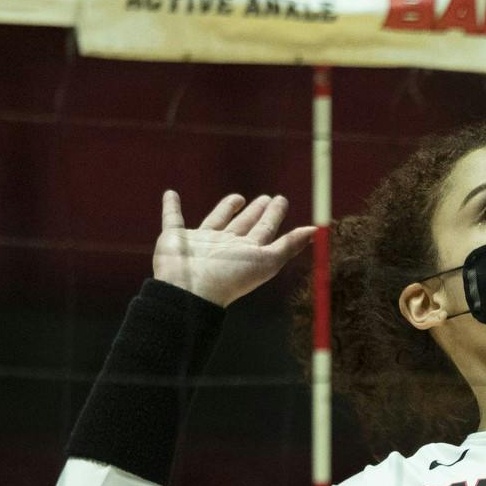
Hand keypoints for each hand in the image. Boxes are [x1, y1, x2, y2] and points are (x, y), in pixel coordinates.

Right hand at [154, 191, 315, 307]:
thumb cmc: (231, 278)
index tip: (281, 199)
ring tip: (238, 197)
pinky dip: (170, 207)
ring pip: (216, 220)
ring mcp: (200, 242)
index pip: (265, 229)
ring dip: (226, 208)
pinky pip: (172, 218)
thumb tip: (316, 230)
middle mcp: (226, 246)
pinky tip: (170, 193)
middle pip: (244, 224)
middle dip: (256, 212)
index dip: (274, 215)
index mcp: (246, 251)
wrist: (191, 291)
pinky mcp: (174, 238)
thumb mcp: (267, 261)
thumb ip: (289, 245)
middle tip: (267, 197)